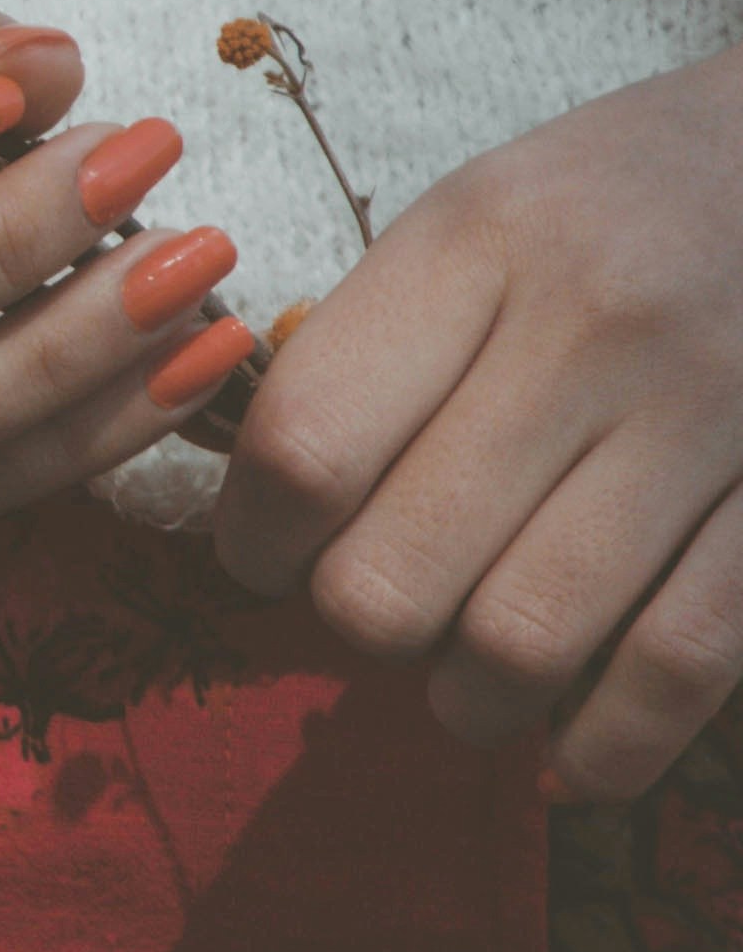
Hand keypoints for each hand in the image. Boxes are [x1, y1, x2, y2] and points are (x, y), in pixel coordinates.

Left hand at [207, 44, 742, 797]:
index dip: (253, 544)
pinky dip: (603, 747)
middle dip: (360, 626)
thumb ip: (380, 348)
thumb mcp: (485, 216)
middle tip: (382, 604)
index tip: (266, 558)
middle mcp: (591, 323)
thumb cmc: (626, 200)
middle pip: (394, 574)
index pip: (303, 448)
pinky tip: (570, 751)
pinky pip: (674, 668)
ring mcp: (708, 410)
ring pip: (522, 643)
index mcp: (480, 240)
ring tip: (470, 677)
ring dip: (469, 700)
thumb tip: (275, 519)